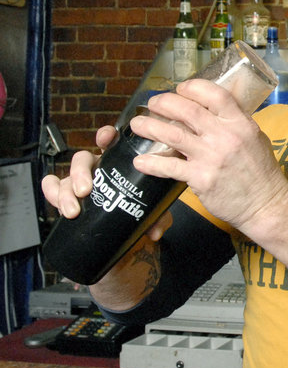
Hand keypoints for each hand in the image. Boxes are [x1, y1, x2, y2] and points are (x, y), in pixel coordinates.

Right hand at [41, 125, 171, 243]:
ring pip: (65, 178)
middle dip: (80, 173)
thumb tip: (155, 231)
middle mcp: (96, 169)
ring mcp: (80, 182)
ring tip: (73, 211)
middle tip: (85, 191)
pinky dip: (50, 192)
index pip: (110, 142)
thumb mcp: (151, 213)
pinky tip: (56, 203)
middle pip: (82, 160)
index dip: (105, 136)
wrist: (125, 230)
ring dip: (64, 192)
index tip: (106, 139)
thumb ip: (156, 218)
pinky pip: (52, 187)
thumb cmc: (138, 211)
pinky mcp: (67, 196)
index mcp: (118, 164)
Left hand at [128, 79, 287, 235]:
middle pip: (188, 111)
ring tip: (138, 124)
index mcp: (241, 124)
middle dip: (165, 103)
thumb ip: (234, 123)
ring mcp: (212, 158)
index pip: (215, 94)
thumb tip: (213, 110)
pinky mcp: (201, 179)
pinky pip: (170, 167)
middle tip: (153, 104)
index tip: (180, 89)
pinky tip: (140, 161)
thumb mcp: (256, 138)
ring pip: (173, 135)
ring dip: (151, 127)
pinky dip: (152, 163)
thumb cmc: (261, 172)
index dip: (193, 87)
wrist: (266, 204)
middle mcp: (226, 137)